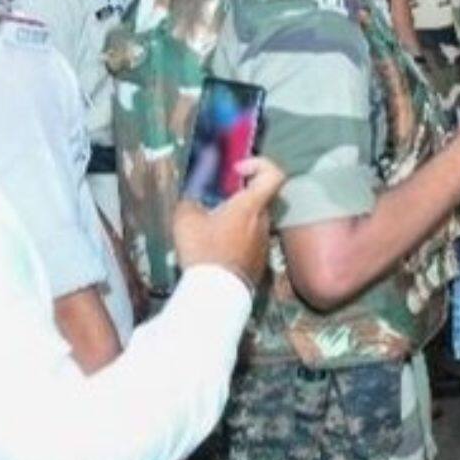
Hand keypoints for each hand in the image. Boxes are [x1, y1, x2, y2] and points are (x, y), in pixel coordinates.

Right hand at [172, 156, 282, 289]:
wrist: (216, 294)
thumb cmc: (204, 250)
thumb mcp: (186, 220)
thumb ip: (191, 202)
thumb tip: (193, 200)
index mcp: (251, 206)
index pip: (274, 174)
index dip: (259, 164)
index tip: (238, 171)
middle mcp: (264, 221)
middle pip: (259, 198)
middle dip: (239, 197)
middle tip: (216, 204)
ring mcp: (264, 242)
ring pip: (254, 221)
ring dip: (237, 220)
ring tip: (212, 231)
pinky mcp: (260, 261)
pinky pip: (251, 241)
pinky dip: (238, 239)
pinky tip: (217, 250)